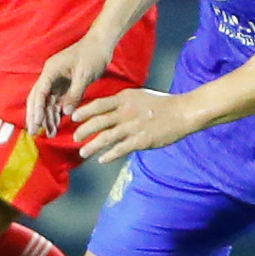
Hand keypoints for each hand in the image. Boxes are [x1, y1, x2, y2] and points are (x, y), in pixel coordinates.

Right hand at [27, 37, 113, 135]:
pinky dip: (55, 113)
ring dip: (47, 117)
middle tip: (34, 132)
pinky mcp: (64, 85)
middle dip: (35, 115)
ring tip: (49, 133)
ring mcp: (56, 81)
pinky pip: (56, 101)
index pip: (40, 92)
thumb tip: (66, 113)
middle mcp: (50, 76)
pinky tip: (56, 125)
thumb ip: (75, 94)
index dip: (37, 109)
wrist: (100, 44)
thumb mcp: (85, 75)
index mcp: (51, 70)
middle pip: (38, 98)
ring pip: (46, 102)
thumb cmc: (92, 55)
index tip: (36, 123)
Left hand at [71, 88, 197, 163]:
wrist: (182, 112)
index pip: (98, 104)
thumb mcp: (138, 95)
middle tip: (75, 137)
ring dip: (91, 146)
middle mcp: (126, 112)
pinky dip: (108, 155)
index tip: (73, 117)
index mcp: (125, 98)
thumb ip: (122, 102)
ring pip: (105, 138)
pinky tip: (101, 159)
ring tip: (83, 152)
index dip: (84, 111)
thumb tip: (105, 109)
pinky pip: (120, 149)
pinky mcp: (140, 141)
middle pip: (98, 122)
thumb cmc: (161, 103)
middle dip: (83, 131)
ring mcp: (133, 127)